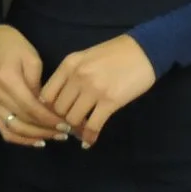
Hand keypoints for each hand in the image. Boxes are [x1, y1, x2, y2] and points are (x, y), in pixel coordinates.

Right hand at [0, 25, 67, 146]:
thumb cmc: (14, 46)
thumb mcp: (32, 59)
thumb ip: (40, 85)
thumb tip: (50, 109)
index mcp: (7, 80)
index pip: (31, 108)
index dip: (50, 119)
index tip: (67, 124)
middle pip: (24, 120)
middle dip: (47, 129)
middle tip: (68, 132)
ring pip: (14, 129)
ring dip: (36, 136)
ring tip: (56, 136)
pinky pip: (4, 130)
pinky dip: (21, 139)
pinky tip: (38, 140)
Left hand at [40, 35, 155, 148]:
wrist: (144, 50)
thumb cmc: (115, 53)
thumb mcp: (86, 57)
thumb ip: (71, 75)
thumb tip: (59, 99)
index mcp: (69, 64)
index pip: (46, 94)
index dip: (48, 109)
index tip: (56, 115)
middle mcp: (77, 76)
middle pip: (58, 109)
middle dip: (62, 120)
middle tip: (70, 125)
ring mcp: (93, 89)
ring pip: (73, 119)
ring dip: (76, 129)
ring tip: (81, 130)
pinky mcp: (110, 101)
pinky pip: (93, 125)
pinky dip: (89, 137)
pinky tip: (90, 141)